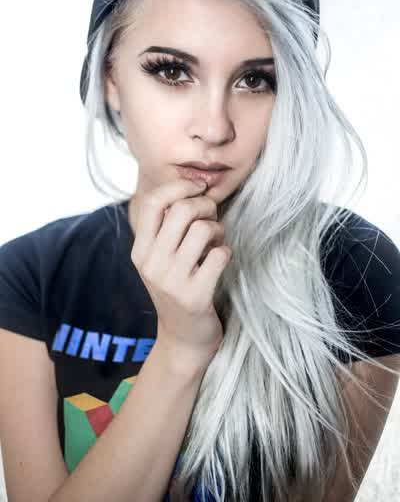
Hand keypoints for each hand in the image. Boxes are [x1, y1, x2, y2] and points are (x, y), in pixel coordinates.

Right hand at [130, 178, 231, 370]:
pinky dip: (226, 252)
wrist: (183, 339)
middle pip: (182, 210)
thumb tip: (194, 187)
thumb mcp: (160, 259)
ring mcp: (172, 282)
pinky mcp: (195, 296)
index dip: (178, 186)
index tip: (198, 189)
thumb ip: (167, 227)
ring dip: (218, 230)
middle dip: (206, 206)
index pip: (151, 202)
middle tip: (212, 217)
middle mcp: (151, 264)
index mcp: (139, 251)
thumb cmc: (177, 288)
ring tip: (216, 242)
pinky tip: (219, 262)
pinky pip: (220, 255)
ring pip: (203, 229)